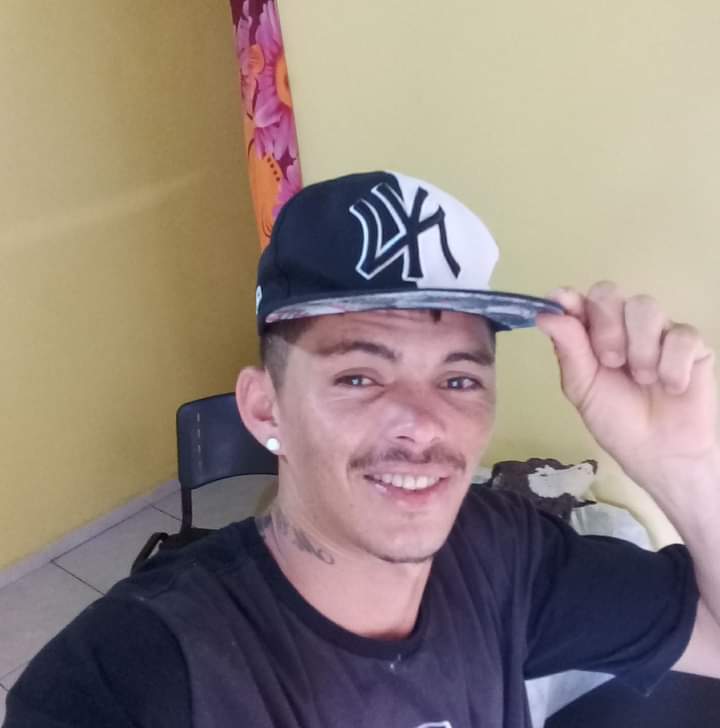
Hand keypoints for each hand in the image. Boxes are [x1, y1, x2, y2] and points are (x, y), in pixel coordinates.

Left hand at [536, 281, 717, 492]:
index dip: (569, 298)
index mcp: (591, 335)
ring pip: (645, 307)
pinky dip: (672, 364)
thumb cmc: (616, 421)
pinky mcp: (692, 346)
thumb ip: (568, 349)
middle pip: (609, 293)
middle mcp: (622, 325)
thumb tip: (545, 315)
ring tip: (642, 380)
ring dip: (639, 347)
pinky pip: (682, 334)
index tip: (562, 302)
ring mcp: (658, 332)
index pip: (580, 301)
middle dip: (606, 326)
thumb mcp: (583, 388)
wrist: (659, 454)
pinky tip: (670, 387)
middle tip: (611, 362)